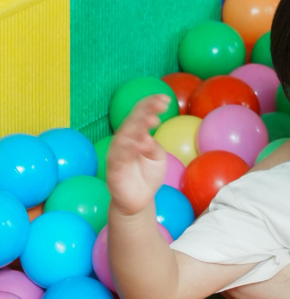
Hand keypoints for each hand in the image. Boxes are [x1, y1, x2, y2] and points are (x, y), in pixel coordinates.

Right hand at [106, 95, 169, 215]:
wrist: (138, 199)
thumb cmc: (147, 174)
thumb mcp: (156, 156)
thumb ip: (153, 146)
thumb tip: (147, 137)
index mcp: (134, 134)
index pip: (140, 114)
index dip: (150, 104)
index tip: (166, 99)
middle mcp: (123, 141)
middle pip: (132, 121)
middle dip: (146, 111)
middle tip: (161, 104)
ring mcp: (117, 154)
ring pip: (124, 136)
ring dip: (138, 126)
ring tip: (153, 120)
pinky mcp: (114, 169)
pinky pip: (120, 156)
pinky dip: (131, 147)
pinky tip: (143, 141)